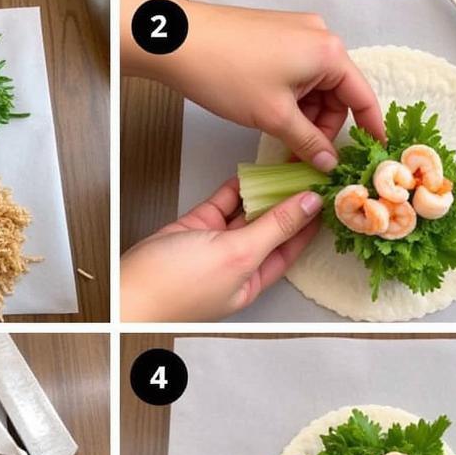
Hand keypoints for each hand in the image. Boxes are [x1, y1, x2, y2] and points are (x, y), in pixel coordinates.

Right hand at [121, 178, 321, 320]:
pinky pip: (222, 205)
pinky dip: (236, 189)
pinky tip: (251, 174)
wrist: (129, 288)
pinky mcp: (195, 229)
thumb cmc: (177, 288)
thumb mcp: (238, 255)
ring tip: (287, 166)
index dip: (309, 223)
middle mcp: (236, 265)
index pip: (289, 249)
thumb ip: (275, 228)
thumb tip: (307, 206)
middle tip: (309, 173)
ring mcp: (214, 246)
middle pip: (271, 230)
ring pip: (247, 214)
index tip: (326, 195)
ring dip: (265, 192)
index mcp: (251, 281)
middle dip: (289, 204)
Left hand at [123, 0, 383, 167]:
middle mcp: (319, 39)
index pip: (362, 97)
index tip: (372, 154)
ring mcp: (298, 37)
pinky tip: (276, 124)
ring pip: (315, 90)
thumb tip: (328, 163)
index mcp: (329, 53)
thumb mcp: (274, 117)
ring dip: (305, 120)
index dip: (369, 129)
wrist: (182, 44)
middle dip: (323, 130)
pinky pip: (297, 78)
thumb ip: (307, 143)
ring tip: (285, 146)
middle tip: (307, 161)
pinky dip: (292, 104)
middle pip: (337, 96)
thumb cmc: (228, 73)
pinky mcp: (278, 41)